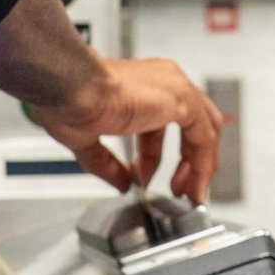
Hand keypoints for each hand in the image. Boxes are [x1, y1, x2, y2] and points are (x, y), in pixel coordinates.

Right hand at [29, 58, 227, 202]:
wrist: (70, 88)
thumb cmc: (69, 100)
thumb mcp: (89, 141)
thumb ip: (107, 163)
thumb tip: (121, 182)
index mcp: (138, 86)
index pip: (161, 121)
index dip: (155, 155)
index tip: (148, 176)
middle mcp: (161, 82)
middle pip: (193, 123)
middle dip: (187, 160)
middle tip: (179, 187)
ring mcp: (174, 89)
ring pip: (205, 129)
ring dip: (200, 165)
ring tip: (192, 192)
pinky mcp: (182, 100)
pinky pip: (205, 138)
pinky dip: (204, 165)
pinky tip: (195, 186)